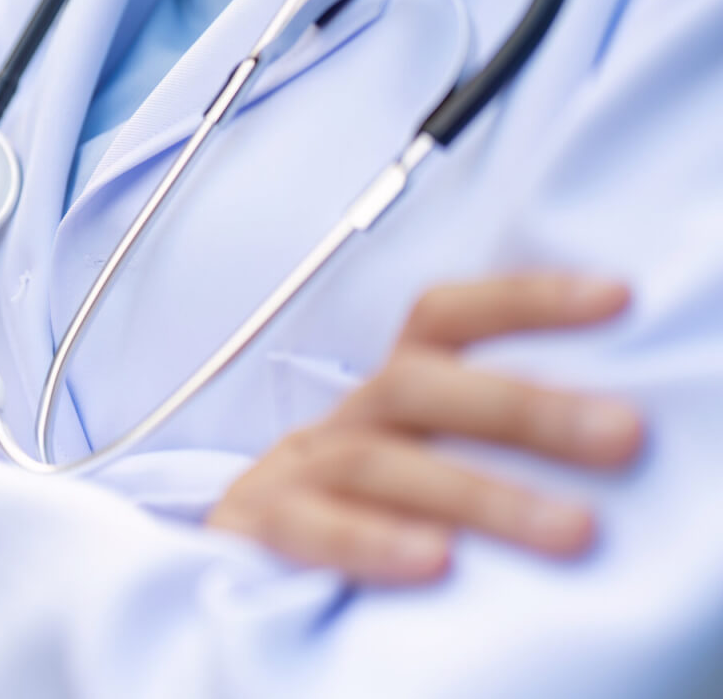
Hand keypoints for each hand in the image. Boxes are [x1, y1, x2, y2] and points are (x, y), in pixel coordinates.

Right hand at [207, 273, 645, 583]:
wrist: (239, 552)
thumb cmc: (363, 509)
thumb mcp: (425, 458)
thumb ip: (489, 437)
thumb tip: (614, 429)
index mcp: (392, 393)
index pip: (444, 320)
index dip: (522, 300)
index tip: (614, 298)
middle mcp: (348, 420)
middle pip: (418, 387)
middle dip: (524, 408)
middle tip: (620, 435)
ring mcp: (300, 472)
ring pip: (378, 463)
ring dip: (479, 494)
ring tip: (566, 529)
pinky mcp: (263, 529)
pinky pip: (311, 529)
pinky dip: (371, 541)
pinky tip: (435, 562)